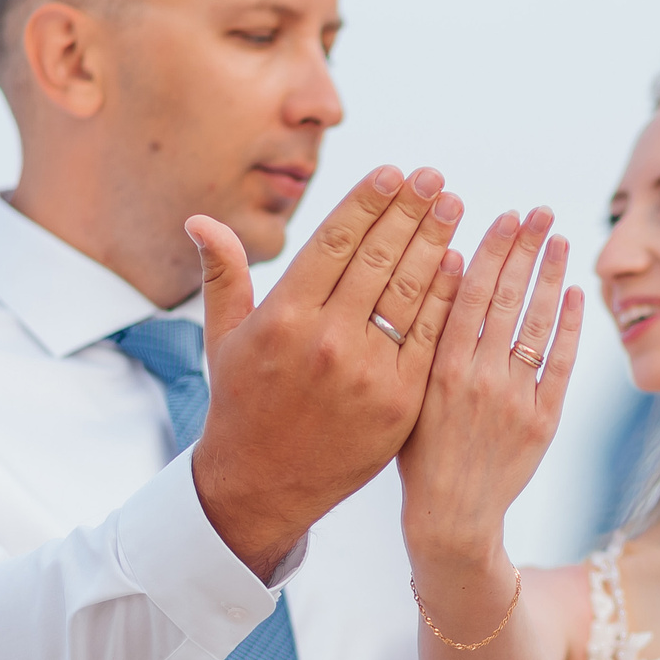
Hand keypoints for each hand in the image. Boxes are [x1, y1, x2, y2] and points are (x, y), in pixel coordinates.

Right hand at [186, 166, 466, 576]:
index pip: (334, 242)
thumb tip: (200, 219)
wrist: (263, 486)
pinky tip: (459, 265)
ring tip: (454, 207)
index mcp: (283, 316)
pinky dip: (447, 298)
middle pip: (379, 258)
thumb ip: (223, 275)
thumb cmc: (241, 403)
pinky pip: (430, 338)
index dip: (367, 202)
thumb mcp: (222, 339)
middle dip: (411, 211)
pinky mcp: (399, 402)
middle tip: (435, 178)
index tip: (393, 173)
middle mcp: (326, 339)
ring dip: (437, 243)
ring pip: (411, 292)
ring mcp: (367, 372)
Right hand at [398, 207, 583, 573]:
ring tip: (561, 238)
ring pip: (537, 325)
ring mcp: (514, 400)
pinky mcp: (542, 422)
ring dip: (551, 276)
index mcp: (440, 368)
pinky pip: (560, 364)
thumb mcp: (408, 391)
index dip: (491, 250)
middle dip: (526, 249)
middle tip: (540, 211)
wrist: (450, 517)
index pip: (470, 293)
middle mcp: (479, 379)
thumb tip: (447, 268)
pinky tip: (575, 293)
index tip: (504, 215)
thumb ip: (425, 335)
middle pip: (508, 299)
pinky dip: (569, 326)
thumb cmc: (419, 450)